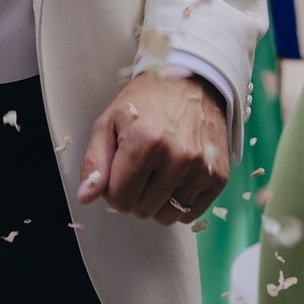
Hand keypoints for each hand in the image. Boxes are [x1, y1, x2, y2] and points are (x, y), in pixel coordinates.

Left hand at [77, 72, 228, 224]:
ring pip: (167, 217)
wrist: (191, 85)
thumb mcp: (109, 121)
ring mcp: (201, 169)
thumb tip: (85, 197)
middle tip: (136, 169)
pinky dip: (178, 203)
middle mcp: (176, 157)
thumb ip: (95, 161)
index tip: (116, 173)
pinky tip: (173, 178)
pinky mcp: (219, 178)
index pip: (119, 198)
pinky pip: (191, 214)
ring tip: (155, 173)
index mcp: (144, 141)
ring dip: (155, 202)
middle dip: (133, 195)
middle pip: (142, 210)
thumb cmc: (146, 102)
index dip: (111, 190)